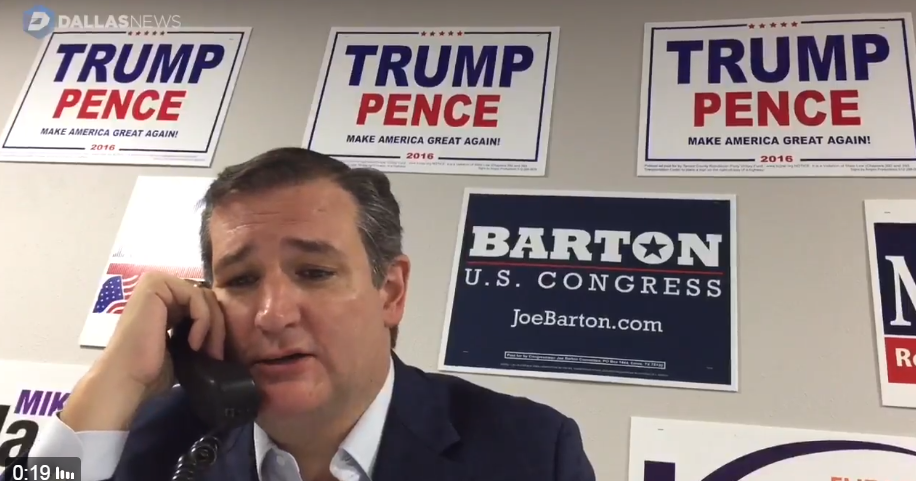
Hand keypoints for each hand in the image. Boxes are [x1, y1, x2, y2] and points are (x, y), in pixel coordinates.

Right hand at [60, 272, 226, 430]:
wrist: (127, 379)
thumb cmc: (151, 370)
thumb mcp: (184, 347)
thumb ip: (198, 332)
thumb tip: (224, 333)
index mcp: (165, 300)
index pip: (205, 303)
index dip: (215, 328)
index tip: (215, 355)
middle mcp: (160, 286)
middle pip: (207, 298)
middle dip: (217, 328)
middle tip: (215, 355)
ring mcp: (156, 282)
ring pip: (205, 297)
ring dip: (213, 327)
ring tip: (207, 352)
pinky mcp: (155, 284)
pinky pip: (196, 297)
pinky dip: (203, 321)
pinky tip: (194, 343)